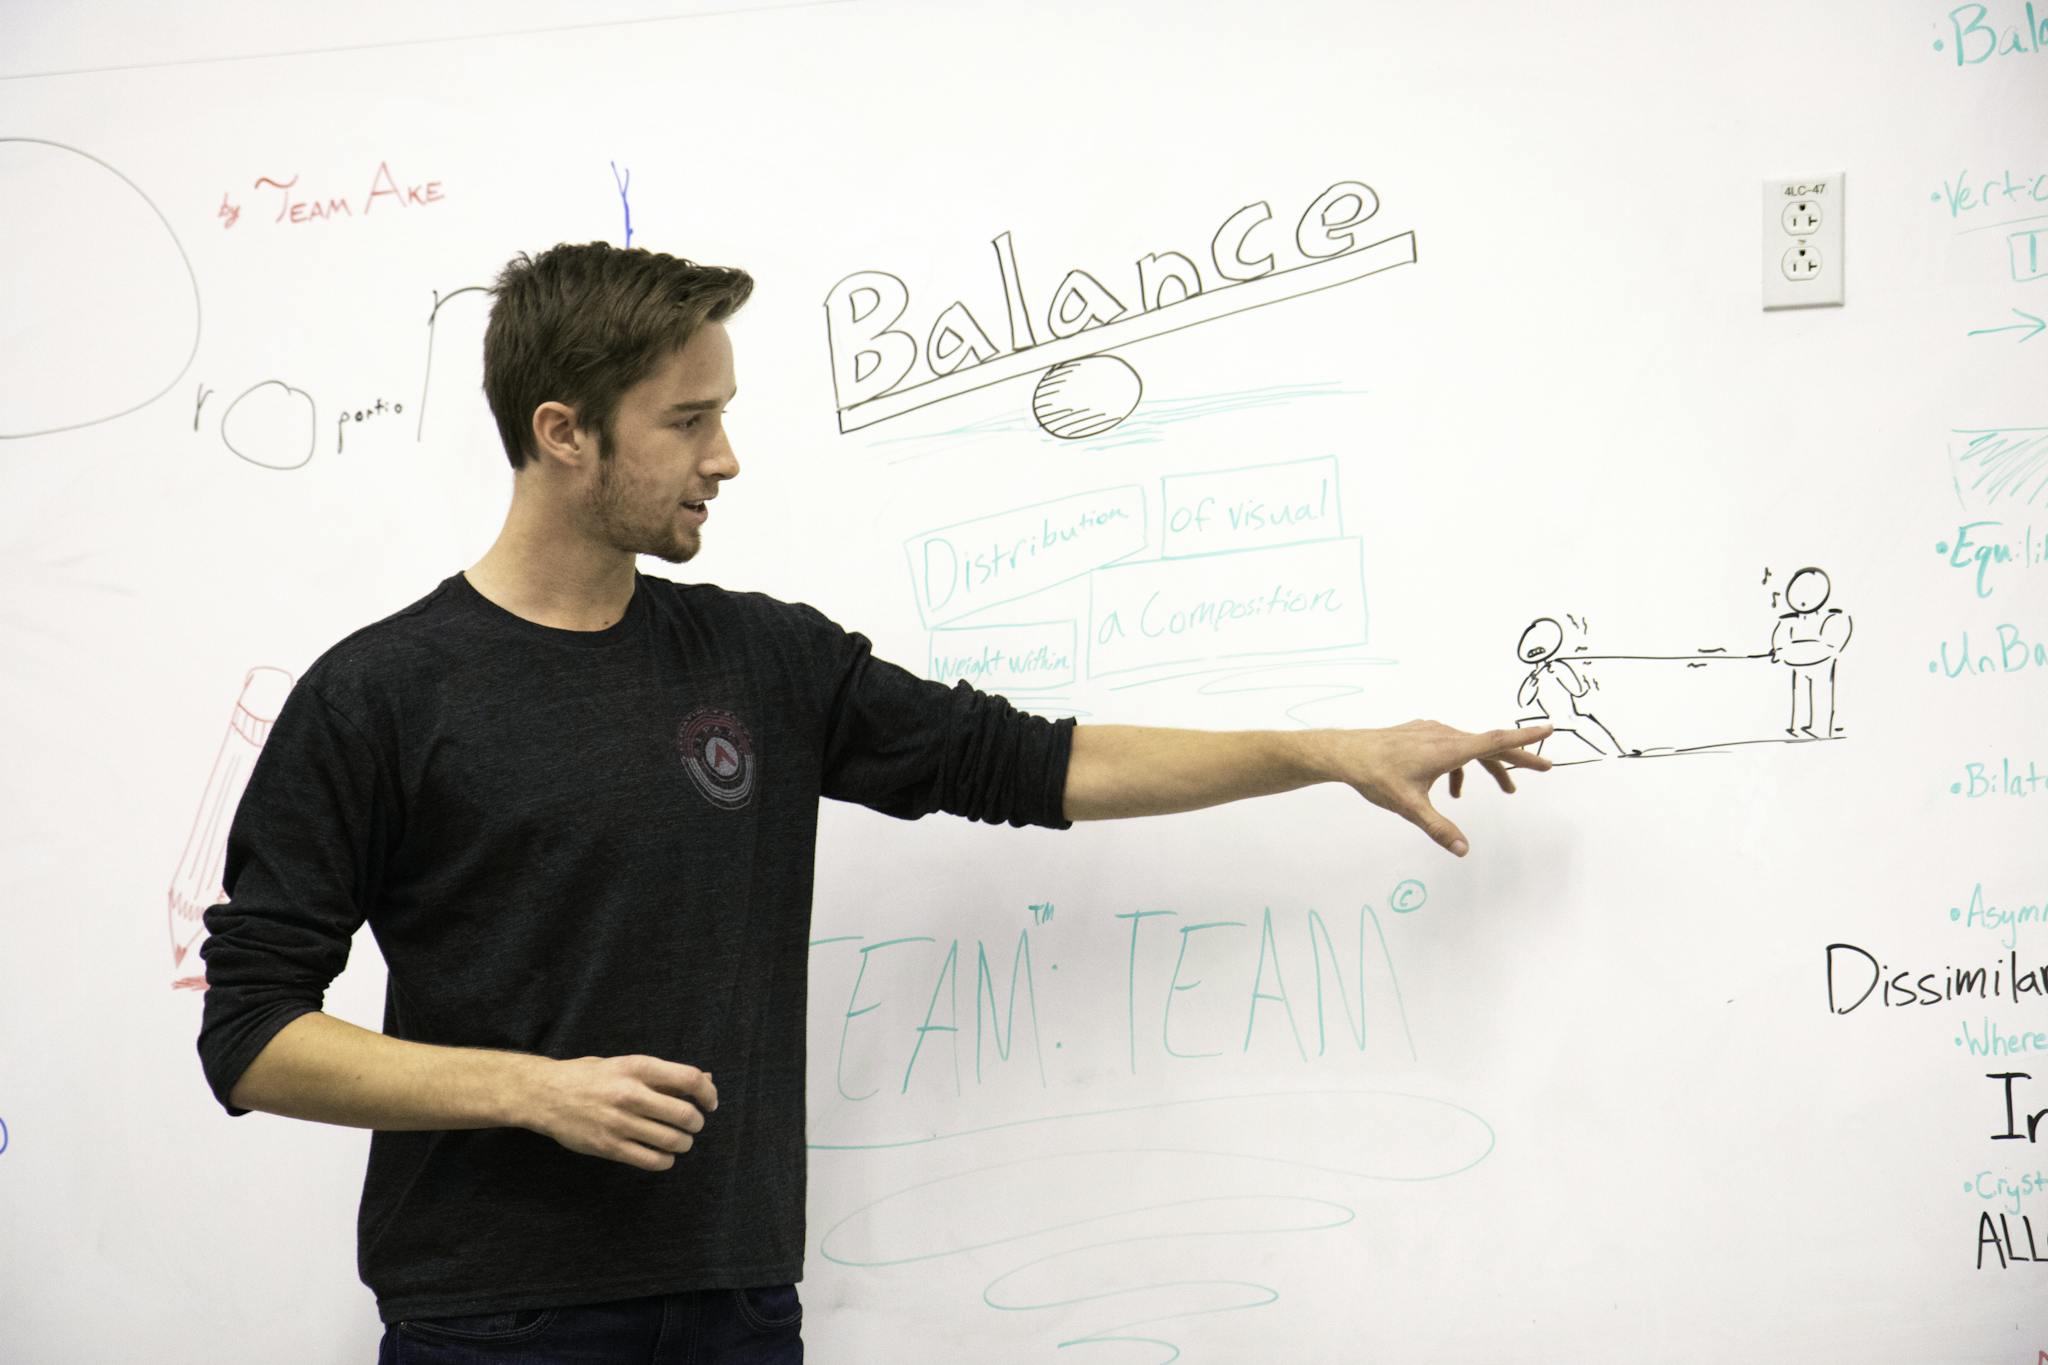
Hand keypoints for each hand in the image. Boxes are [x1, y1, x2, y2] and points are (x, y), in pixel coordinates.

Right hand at [525, 1054, 718, 1170]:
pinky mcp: (609, 1146)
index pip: (689, 1079)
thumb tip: (707, 1081)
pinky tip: (664, 1155)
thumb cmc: (590, 1076)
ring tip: (679, 1141)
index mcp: (637, 1067)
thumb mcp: (626, 1065)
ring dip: (683, 1143)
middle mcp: (630, 1094)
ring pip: (671, 1140)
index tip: (710, 1102)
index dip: (708, 1093)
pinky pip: (650, 1160)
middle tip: (692, 1125)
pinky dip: (665, 1160)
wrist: (545, 1094)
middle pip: (685, 1114)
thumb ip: (665, 1076)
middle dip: (696, 1123)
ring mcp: (619, 1122)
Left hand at [1327, 720, 1553, 855]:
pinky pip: (1453, 747)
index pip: (1495, 741)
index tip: (1551, 730)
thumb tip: (1463, 850)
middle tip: (1546, 768)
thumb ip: (1439, 828)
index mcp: (1449, 748)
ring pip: (1472, 747)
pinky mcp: (1422, 734)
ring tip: (1507, 790)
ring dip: (1490, 767)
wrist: (1346, 753)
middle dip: (1519, 758)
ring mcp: (1433, 732)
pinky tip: (1453, 792)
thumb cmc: (1377, 776)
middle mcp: (1445, 734)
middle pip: (1491, 745)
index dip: (1525, 739)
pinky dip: (1462, 767)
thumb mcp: (1409, 807)